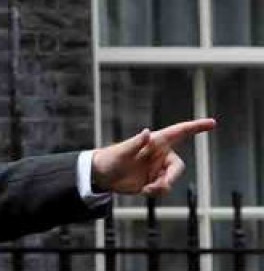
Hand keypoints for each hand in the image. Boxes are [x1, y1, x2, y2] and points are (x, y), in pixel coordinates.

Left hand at [92, 118, 215, 195]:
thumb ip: (136, 143)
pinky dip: (156, 192)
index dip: (196, 127)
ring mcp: (158, 168)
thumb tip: (146, 132)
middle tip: (157, 187)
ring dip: (161, 188)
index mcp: (155, 142)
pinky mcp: (155, 180)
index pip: (179, 132)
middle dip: (171, 179)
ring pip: (171, 181)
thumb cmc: (110, 159)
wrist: (103, 176)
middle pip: (178, 167)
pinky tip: (143, 190)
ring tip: (145, 189)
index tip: (212, 122)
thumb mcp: (122, 152)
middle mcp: (160, 154)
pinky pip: (164, 189)